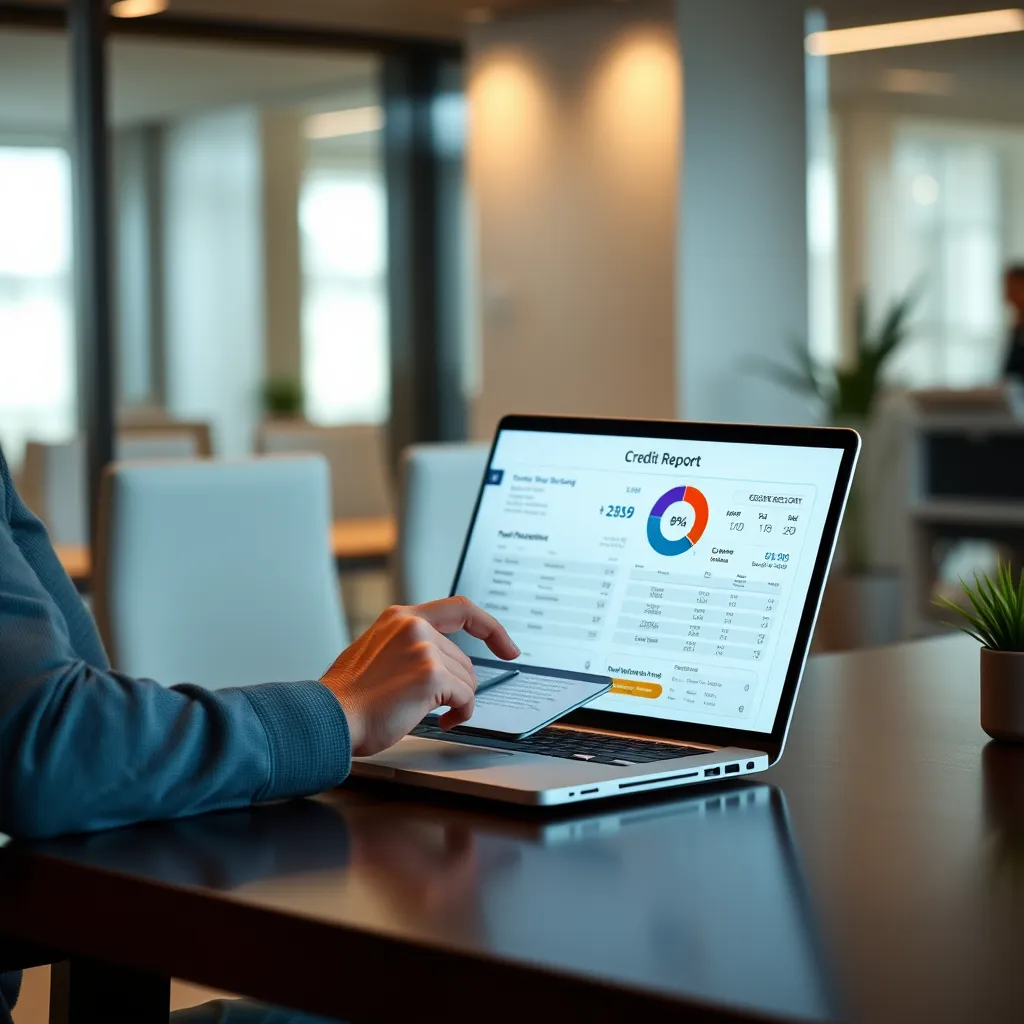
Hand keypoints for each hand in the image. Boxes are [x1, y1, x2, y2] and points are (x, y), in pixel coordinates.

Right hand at [320, 596, 519, 756]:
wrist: (329, 718)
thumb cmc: (349, 698)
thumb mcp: (377, 652)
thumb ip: (408, 647)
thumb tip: (444, 663)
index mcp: (401, 617)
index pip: (460, 608)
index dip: (490, 627)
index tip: (506, 647)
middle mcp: (413, 626)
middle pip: (465, 659)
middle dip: (458, 686)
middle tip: (439, 705)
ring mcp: (423, 648)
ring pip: (468, 680)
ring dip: (456, 702)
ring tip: (430, 713)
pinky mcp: (431, 674)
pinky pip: (466, 698)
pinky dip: (460, 714)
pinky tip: (441, 721)